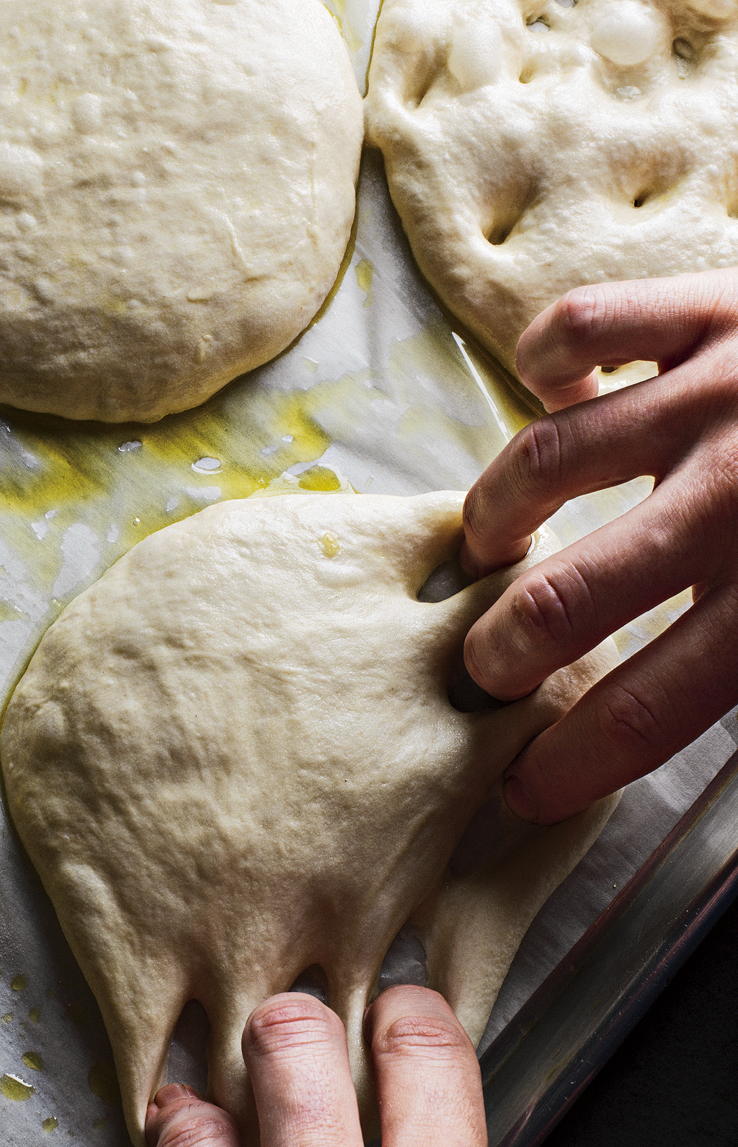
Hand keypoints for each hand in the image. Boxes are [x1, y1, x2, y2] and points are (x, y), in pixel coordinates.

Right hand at [460, 269, 737, 822]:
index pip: (647, 709)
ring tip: (491, 544)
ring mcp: (717, 392)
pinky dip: (541, 369)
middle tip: (487, 668)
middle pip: (566, 600)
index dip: (569, 763)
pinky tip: (555, 403)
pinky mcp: (711, 308)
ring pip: (544, 462)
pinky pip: (578, 329)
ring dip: (492, 520)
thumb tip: (695, 734)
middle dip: (498, 656)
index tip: (526, 784)